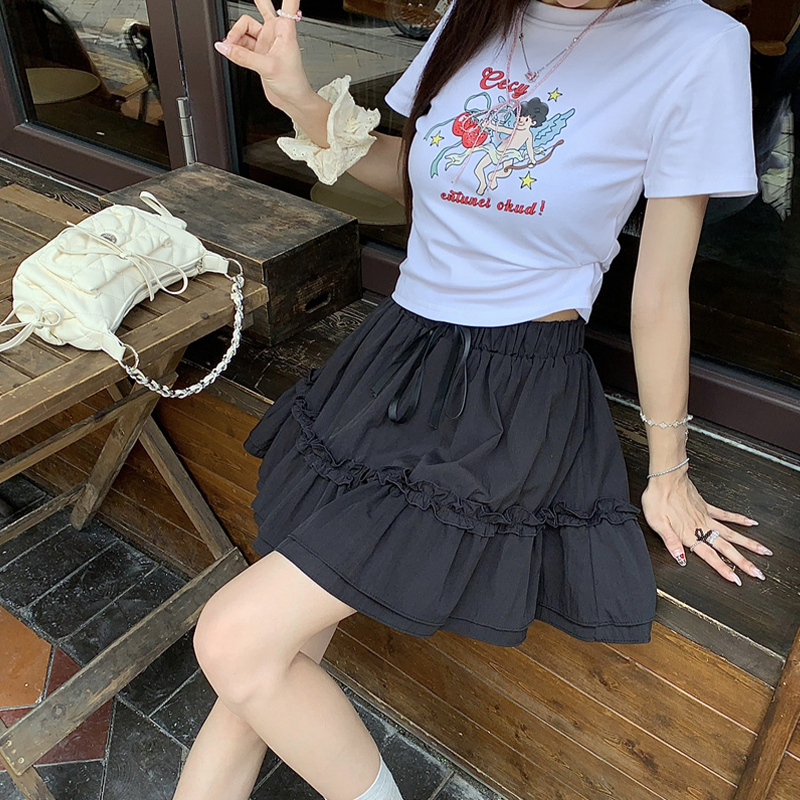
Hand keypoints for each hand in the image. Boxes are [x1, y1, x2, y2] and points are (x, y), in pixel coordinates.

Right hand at [214, 0, 312, 113]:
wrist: (292, 100)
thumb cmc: (293, 82)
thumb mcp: (268, 67)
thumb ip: (243, 56)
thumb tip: (224, 46)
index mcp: (284, 29)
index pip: (288, 2)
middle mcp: (275, 32)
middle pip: (260, 7)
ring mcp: (266, 42)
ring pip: (245, 28)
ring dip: (236, 35)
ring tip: (231, 45)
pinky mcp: (258, 53)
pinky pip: (241, 43)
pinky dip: (234, 46)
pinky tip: (229, 49)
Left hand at [641, 470, 771, 584]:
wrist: (665, 477)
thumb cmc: (658, 499)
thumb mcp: (657, 523)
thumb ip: (670, 542)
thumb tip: (680, 559)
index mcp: (689, 534)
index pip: (709, 556)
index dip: (723, 569)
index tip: (736, 579)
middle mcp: (701, 527)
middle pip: (726, 548)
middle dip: (743, 562)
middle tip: (758, 572)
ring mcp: (706, 517)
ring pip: (732, 533)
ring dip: (748, 543)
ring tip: (763, 551)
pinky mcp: (706, 506)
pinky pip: (726, 515)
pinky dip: (740, 519)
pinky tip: (751, 523)